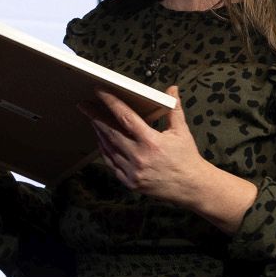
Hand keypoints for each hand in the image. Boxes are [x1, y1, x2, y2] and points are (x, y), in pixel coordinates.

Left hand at [85, 87, 256, 230]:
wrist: (191, 187)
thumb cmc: (187, 157)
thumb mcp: (181, 131)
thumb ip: (173, 109)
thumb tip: (172, 89)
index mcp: (151, 141)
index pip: (125, 117)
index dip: (110, 102)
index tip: (99, 92)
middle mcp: (139, 157)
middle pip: (110, 132)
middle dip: (95, 116)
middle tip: (84, 106)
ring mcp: (133, 171)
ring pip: (108, 148)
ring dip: (99, 133)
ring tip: (93, 120)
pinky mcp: (130, 182)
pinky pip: (112, 164)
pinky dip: (105, 151)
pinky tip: (102, 141)